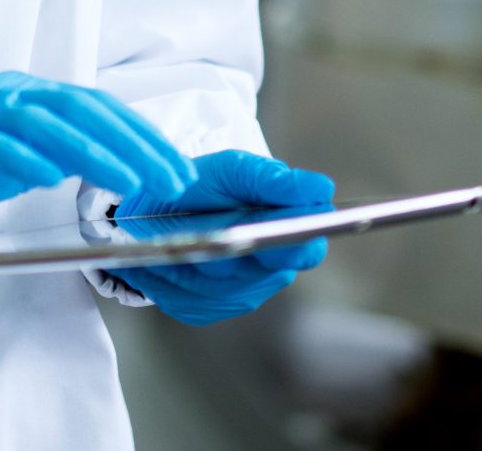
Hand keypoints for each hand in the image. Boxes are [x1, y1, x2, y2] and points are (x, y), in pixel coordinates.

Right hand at [0, 72, 194, 245]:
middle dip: (133, 144)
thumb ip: (60, 152)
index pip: (98, 106)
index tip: (177, 167)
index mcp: (28, 94)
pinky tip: (47, 181)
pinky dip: (22, 160)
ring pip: (45, 123)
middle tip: (168, 178)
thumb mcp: (19, 157)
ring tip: (128, 182)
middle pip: (81, 109)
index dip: (142, 135)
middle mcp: (9, 92)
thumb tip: (115, 164)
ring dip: (93, 152)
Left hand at [110, 150, 333, 326]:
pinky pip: (187, 301)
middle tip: (209, 229)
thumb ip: (273, 180)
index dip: (294, 244)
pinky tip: (160, 259)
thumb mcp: (236, 170)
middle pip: (253, 273)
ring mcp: (236, 297)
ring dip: (196, 262)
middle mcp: (268, 275)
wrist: (160, 203)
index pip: (305, 250)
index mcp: (288, 238)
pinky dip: (170, 278)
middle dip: (232, 249)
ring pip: (217, 287)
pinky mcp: (201, 311)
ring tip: (174, 237)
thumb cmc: (207, 184)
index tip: (279, 230)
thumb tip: (321, 188)